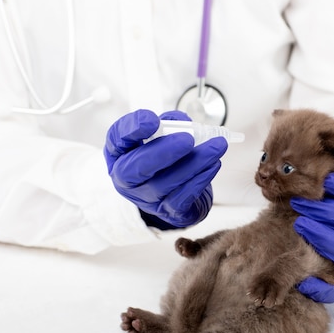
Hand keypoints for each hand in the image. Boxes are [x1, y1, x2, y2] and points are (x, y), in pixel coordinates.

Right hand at [104, 109, 227, 228]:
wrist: (176, 192)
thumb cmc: (165, 159)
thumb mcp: (160, 136)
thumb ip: (169, 124)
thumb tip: (184, 122)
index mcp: (120, 152)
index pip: (117, 138)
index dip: (132, 129)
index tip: (152, 120)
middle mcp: (127, 178)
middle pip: (136, 167)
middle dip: (163, 152)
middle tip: (187, 139)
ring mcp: (146, 198)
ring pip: (165, 183)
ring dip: (194, 162)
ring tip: (216, 147)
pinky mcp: (168, 212)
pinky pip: (183, 197)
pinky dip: (200, 179)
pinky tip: (214, 165)